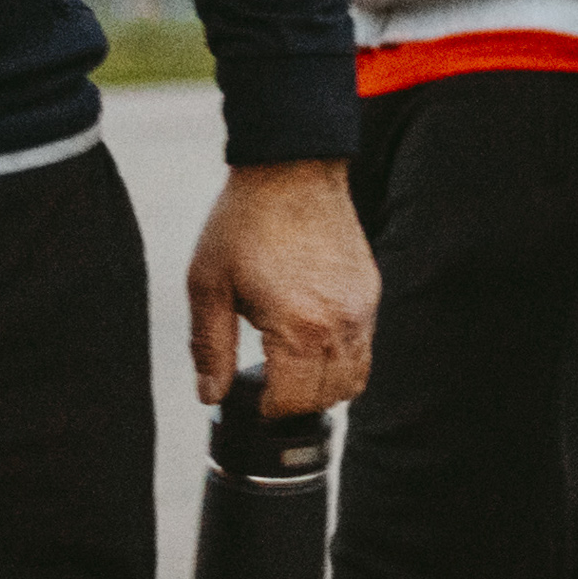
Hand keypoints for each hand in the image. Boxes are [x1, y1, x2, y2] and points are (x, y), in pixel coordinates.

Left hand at [186, 159, 379, 412]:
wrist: (292, 168)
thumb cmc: (244, 222)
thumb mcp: (208, 285)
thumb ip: (209, 346)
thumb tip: (210, 394)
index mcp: (297, 326)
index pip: (294, 400)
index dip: (269, 410)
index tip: (252, 403)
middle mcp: (339, 323)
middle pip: (329, 397)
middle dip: (297, 403)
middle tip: (269, 390)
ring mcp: (360, 309)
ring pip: (356, 377)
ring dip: (326, 386)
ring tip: (293, 372)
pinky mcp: (369, 292)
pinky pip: (365, 346)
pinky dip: (342, 358)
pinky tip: (312, 341)